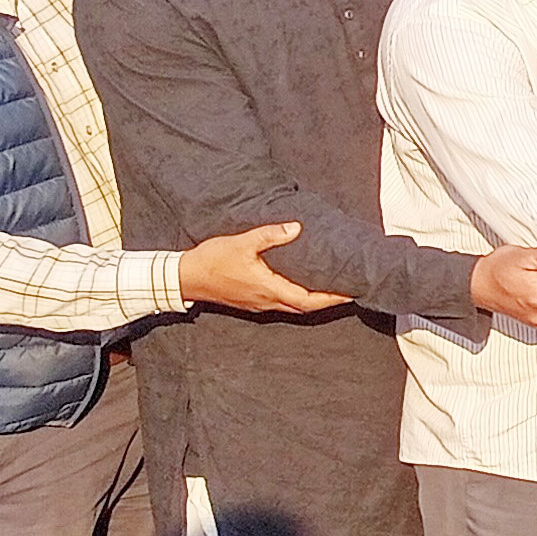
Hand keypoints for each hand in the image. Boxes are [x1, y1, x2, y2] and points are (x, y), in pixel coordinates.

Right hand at [178, 222, 348, 314]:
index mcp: (269, 289)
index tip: (351, 292)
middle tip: (349, 291)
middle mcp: (267, 301)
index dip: (332, 298)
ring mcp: (259, 304)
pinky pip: (282, 304)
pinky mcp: (252, 302)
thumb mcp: (242, 242)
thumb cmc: (213, 260)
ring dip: (314, 301)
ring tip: (332, 290)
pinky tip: (303, 287)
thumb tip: (296, 227)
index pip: (309, 300)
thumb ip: (270, 235)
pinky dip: (298, 298)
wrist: (186, 277)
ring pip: (294, 307)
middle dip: (329, 301)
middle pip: (306, 307)